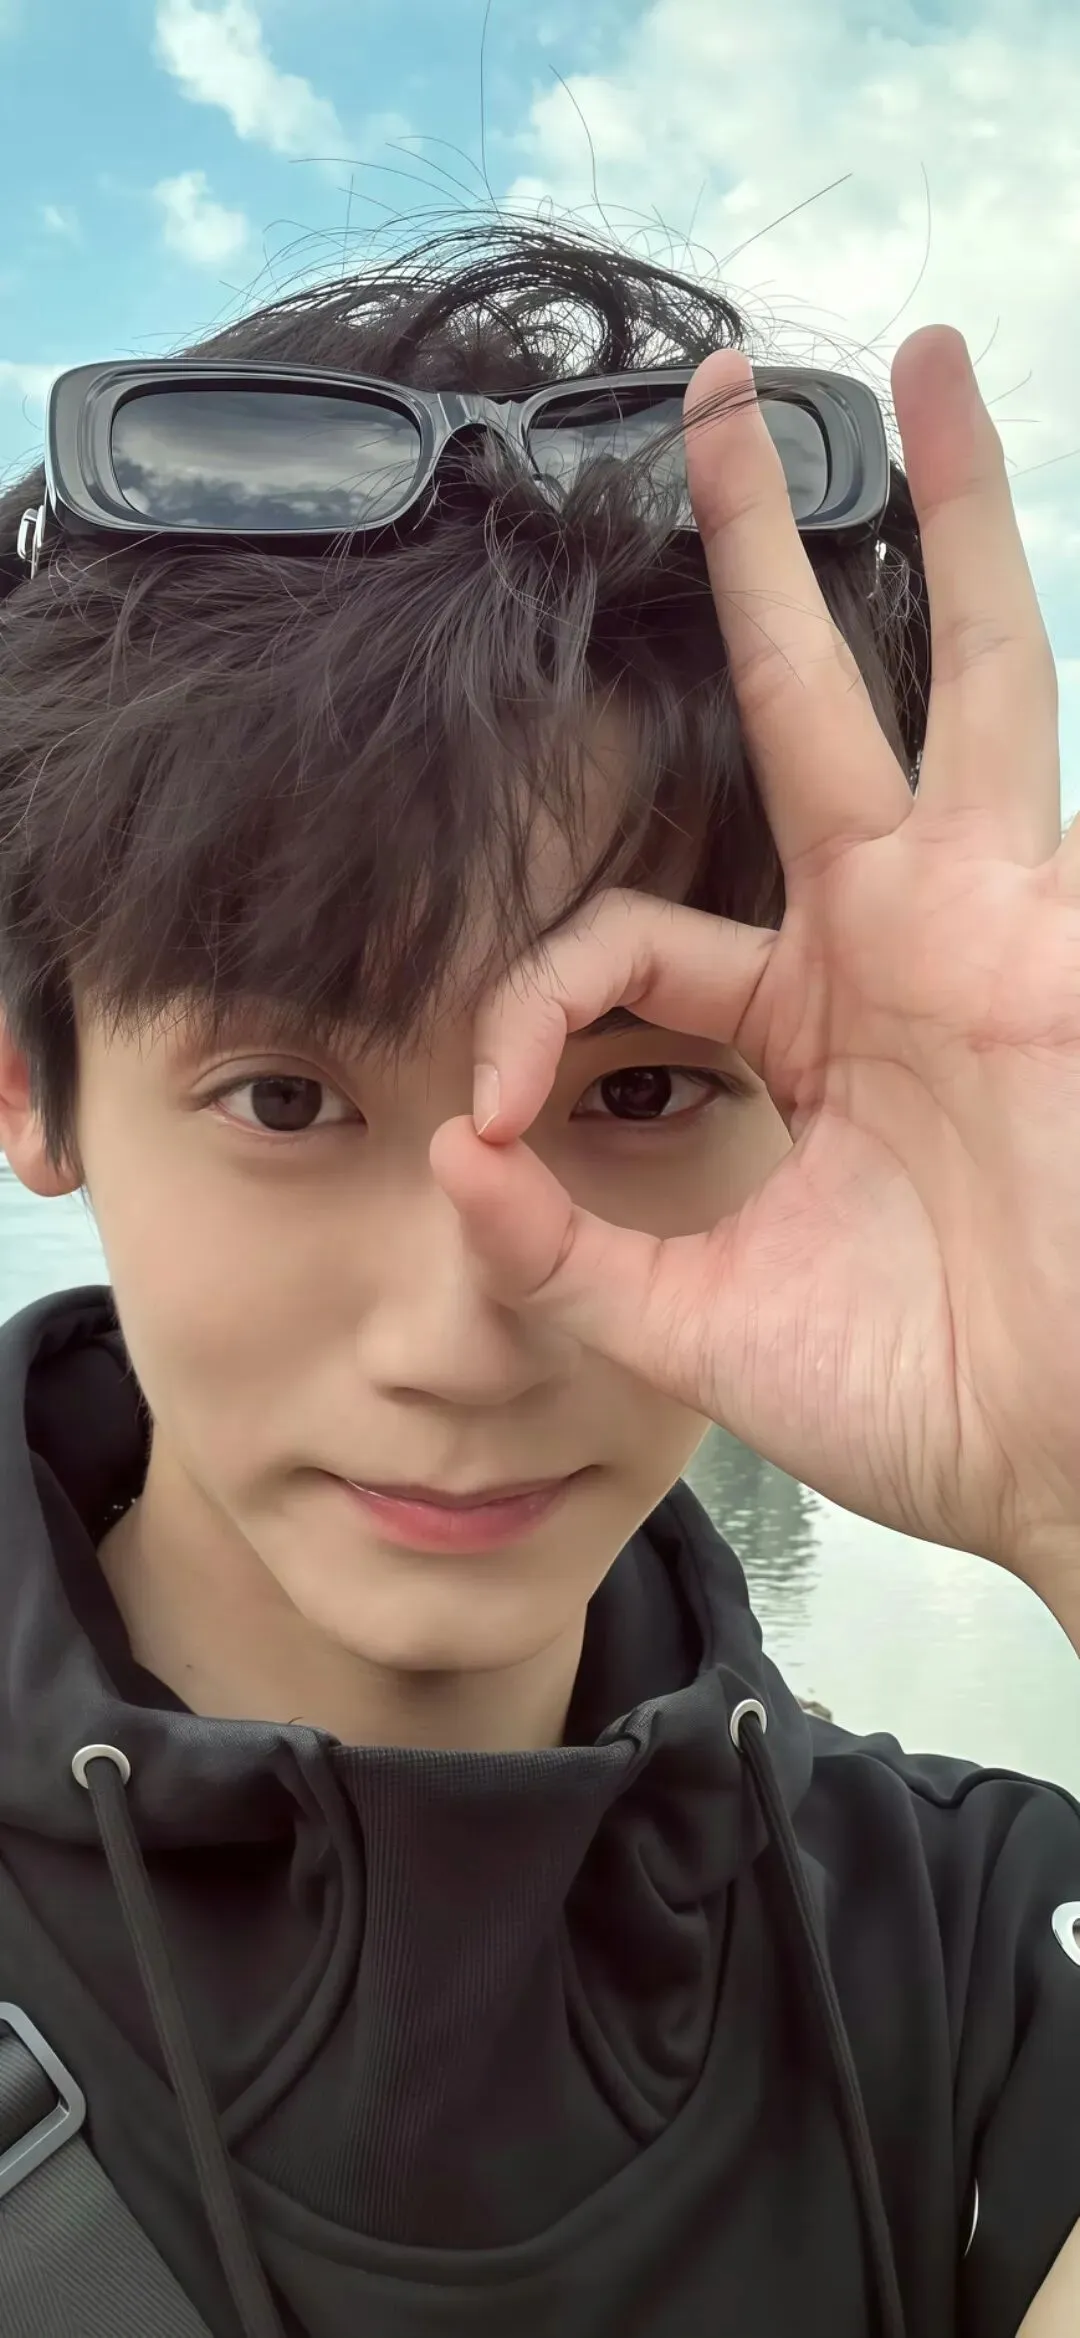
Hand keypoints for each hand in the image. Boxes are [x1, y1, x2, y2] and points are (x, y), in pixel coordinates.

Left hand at [430, 327, 1079, 1617]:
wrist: (1068, 1456)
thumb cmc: (923, 1394)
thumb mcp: (704, 1323)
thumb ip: (565, 1251)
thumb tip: (449, 1159)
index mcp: (802, 1024)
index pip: (630, 936)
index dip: (536, 999)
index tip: (493, 1116)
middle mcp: (893, 941)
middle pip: (807, 707)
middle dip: (754, 565)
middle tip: (713, 411)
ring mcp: (988, 917)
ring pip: (964, 669)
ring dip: (950, 516)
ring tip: (920, 365)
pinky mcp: (1054, 928)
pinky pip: (1026, 727)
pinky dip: (1016, 605)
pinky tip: (983, 467)